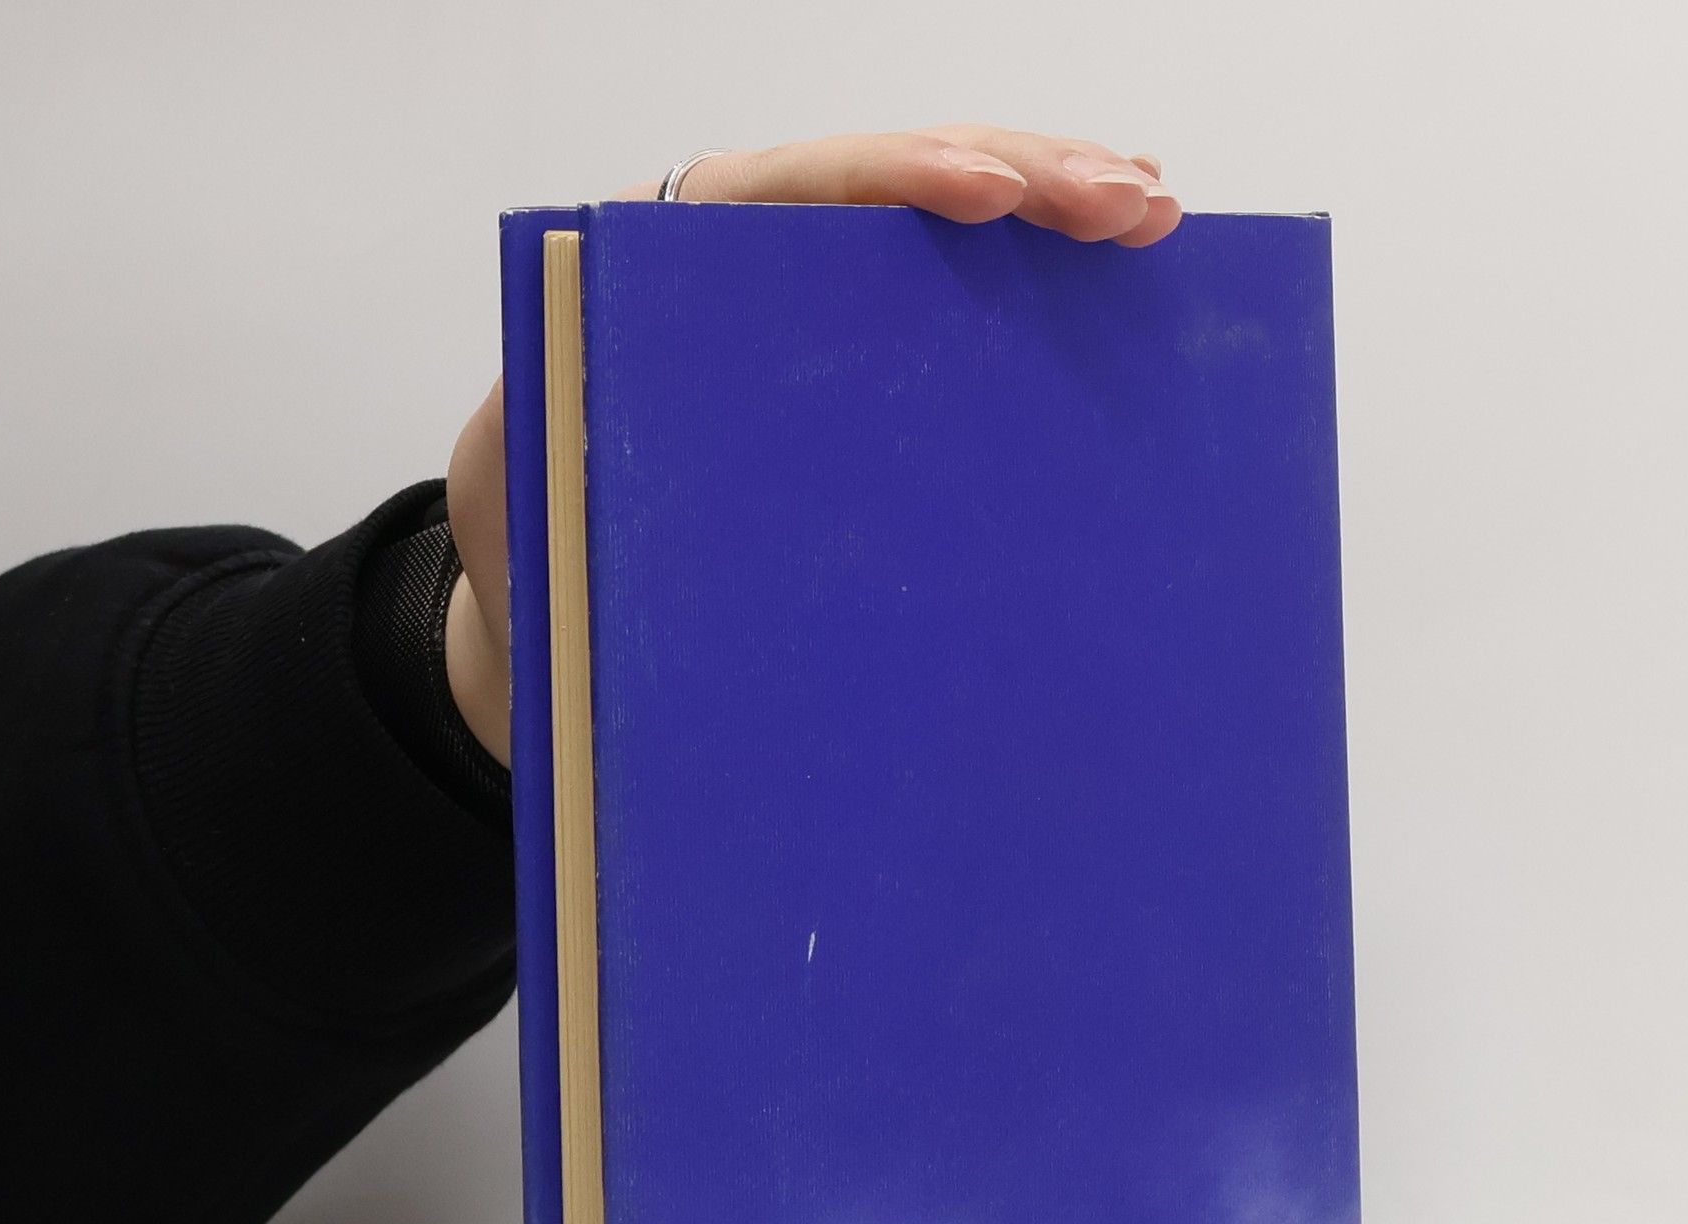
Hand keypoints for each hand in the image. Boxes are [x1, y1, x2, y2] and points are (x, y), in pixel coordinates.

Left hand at [444, 127, 1180, 762]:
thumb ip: (572, 450)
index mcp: (667, 262)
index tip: (989, 198)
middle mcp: (749, 258)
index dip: (899, 178)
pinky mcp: (853, 358)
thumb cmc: (541, 539)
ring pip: (940, 221)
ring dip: (1051, 206)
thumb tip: (652, 476)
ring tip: (1153, 216)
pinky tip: (1109, 267)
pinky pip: (948, 293)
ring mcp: (811, 303)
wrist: (549, 583)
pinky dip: (1030, 272)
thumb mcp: (534, 491)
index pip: (795, 187)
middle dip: (1024, 175)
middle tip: (1135, 205)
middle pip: (896, 179)